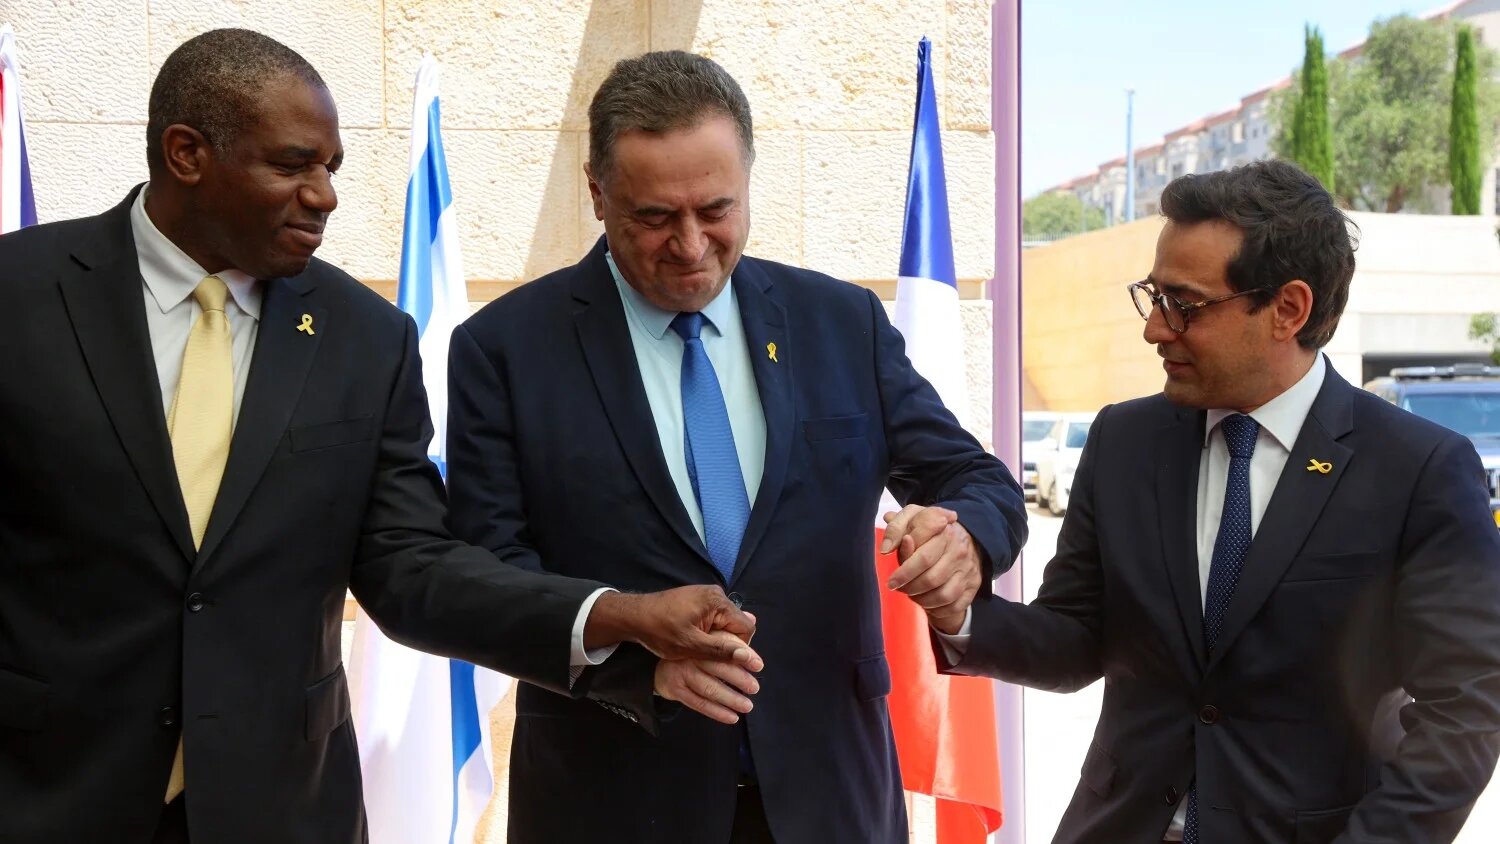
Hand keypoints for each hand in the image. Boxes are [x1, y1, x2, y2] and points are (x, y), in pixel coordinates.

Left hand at [584, 586, 762, 669]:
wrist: (634, 616)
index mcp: (718, 601)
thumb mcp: (690, 646)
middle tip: (706, 654)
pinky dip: (707, 631)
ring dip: (716, 638)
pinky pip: (714, 618)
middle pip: (737, 624)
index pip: (746, 628)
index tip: (721, 659)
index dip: (739, 648)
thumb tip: (750, 659)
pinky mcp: (698, 599)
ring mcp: (706, 595)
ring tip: (698, 648)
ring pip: (725, 623)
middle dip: (726, 642)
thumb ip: (721, 651)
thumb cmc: (660, 630)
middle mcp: (716, 594)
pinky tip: (693, 639)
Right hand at [655, 634, 761, 724]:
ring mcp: (682, 673)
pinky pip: (699, 703)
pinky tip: (732, 717)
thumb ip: (731, 633)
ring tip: (747, 706)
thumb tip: (752, 620)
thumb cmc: (692, 652)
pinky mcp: (676, 690)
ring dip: (731, 699)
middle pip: (717, 668)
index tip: (758, 665)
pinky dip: (717, 712)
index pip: (724, 646)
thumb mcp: (708, 635)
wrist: (660, 666)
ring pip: (709, 688)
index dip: (742, 655)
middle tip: (755, 688)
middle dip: (739, 678)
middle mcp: (689, 655)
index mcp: (700, 639)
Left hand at [883, 506, 981, 624]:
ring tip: (912, 593)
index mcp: (943, 531)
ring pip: (943, 595)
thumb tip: (885, 548)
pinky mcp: (973, 584)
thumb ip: (895, 529)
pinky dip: (938, 609)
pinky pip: (954, 606)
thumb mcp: (910, 519)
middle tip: (899, 588)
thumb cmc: (927, 529)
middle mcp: (958, 549)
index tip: (892, 580)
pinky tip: (928, 601)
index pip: (922, 557)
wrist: (959, 534)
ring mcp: (968, 568)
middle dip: (910, 588)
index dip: (904, 572)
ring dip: (922, 600)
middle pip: (931, 578)